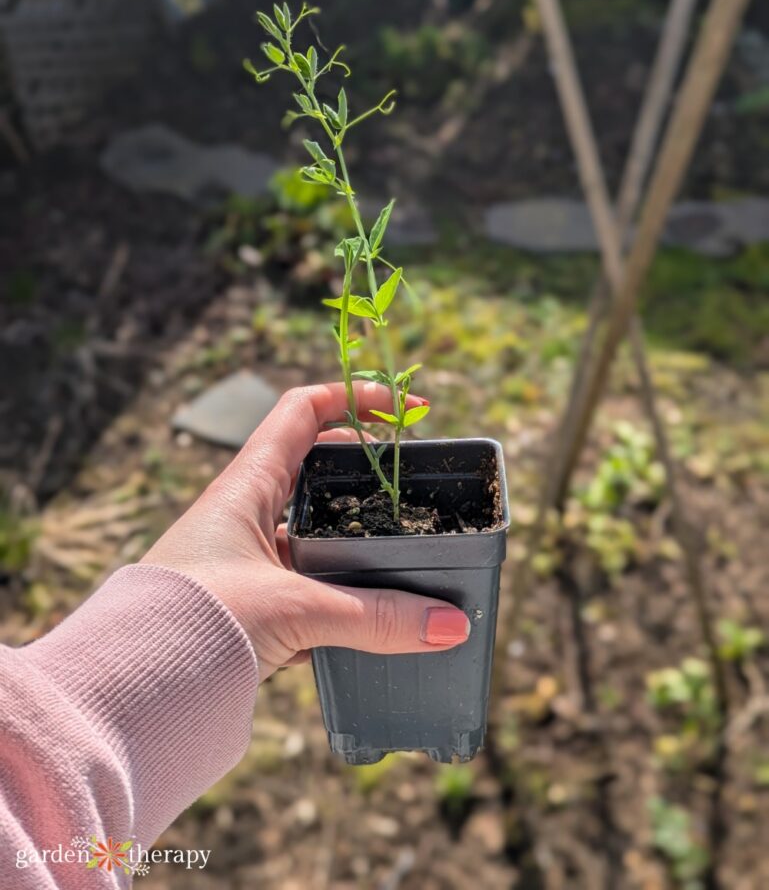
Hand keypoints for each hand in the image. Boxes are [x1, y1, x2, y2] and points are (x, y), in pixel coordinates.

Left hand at [141, 383, 470, 678]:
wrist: (131, 687)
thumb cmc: (195, 622)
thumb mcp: (295, 609)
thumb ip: (376, 617)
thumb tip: (451, 625)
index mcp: (248, 484)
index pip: (303, 410)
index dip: (353, 399)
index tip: (402, 410)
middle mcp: (243, 511)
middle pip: (315, 468)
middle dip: (363, 472)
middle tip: (408, 485)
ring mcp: (244, 557)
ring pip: (311, 531)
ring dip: (351, 539)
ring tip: (398, 554)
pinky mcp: (245, 601)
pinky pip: (301, 583)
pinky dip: (333, 594)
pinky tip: (360, 622)